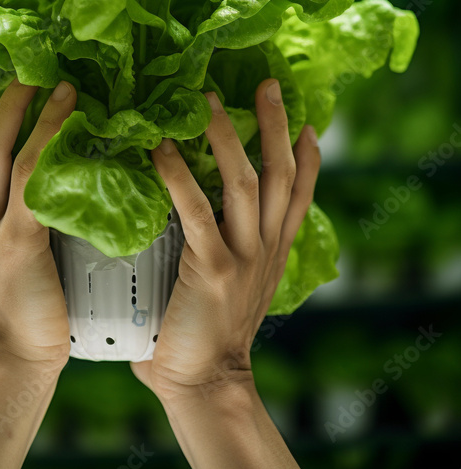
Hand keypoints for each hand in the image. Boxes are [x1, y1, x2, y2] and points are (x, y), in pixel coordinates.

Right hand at [0, 58, 76, 370]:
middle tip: (6, 55)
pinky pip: (31, 183)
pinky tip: (68, 120)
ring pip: (0, 156)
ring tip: (47, 79)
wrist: (20, 358)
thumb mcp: (9, 251)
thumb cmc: (28, 304)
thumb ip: (18, 214)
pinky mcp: (17, 243)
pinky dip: (47, 145)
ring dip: (22, 113)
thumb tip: (52, 171)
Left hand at [131, 78, 320, 402]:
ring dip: (229, 137)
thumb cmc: (199, 332)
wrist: (202, 385)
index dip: (307, 157)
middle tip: (269, 83)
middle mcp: (266, 248)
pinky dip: (179, 177)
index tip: (307, 120)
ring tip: (209, 101)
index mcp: (272, 251)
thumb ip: (215, 248)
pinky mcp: (214, 270)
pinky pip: (198, 213)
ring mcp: (244, 257)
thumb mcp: (225, 284)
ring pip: (248, 183)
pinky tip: (160, 150)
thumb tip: (183, 214)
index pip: (299, 195)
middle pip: (282, 175)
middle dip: (277, 126)